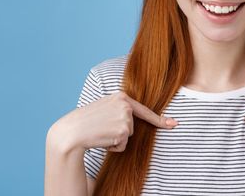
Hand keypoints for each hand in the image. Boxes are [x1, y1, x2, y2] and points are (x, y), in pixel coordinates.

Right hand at [51, 91, 177, 152]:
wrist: (71, 131)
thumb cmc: (85, 121)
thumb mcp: (104, 109)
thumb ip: (119, 110)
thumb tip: (130, 122)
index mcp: (121, 96)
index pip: (144, 110)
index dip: (160, 119)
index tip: (173, 124)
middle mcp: (126, 105)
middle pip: (133, 127)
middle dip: (120, 132)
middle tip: (102, 128)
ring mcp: (125, 117)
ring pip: (128, 136)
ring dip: (116, 139)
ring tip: (101, 133)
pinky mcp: (123, 131)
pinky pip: (123, 145)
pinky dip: (114, 147)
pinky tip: (102, 139)